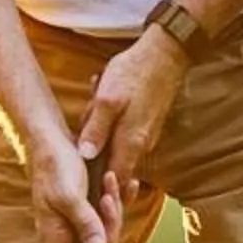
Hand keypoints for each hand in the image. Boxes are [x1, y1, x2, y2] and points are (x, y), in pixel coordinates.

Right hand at [31, 135, 125, 242]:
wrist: (53, 137)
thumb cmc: (55, 165)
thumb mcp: (69, 195)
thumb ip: (84, 223)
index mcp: (53, 233)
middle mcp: (65, 229)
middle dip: (110, 226)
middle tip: (108, 200)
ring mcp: (78, 217)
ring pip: (106, 228)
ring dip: (114, 207)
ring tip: (109, 181)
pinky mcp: (88, 203)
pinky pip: (110, 210)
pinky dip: (119, 198)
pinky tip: (122, 182)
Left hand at [73, 29, 189, 204]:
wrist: (165, 53)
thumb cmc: (134, 74)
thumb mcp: (107, 100)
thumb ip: (96, 129)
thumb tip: (85, 156)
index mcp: (131, 143)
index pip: (114, 181)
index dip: (97, 188)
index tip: (78, 184)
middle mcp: (141, 145)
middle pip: (111, 166)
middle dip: (92, 155)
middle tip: (82, 125)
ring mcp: (144, 135)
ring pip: (113, 146)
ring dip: (98, 131)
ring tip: (92, 102)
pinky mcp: (144, 124)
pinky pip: (119, 131)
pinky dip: (106, 119)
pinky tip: (98, 95)